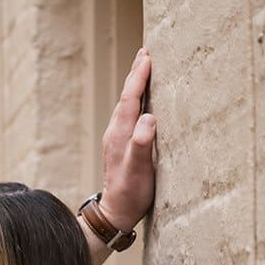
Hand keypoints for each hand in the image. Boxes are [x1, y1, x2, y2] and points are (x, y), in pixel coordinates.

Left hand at [99, 48, 157, 229]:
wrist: (116, 212)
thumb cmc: (131, 192)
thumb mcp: (139, 169)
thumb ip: (142, 143)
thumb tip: (149, 118)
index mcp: (120, 133)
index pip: (129, 98)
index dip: (139, 76)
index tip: (147, 56)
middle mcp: (116, 131)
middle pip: (126, 96)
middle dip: (136, 73)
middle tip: (145, 52)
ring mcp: (117, 138)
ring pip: (127, 103)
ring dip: (135, 84)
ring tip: (144, 68)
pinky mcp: (122, 144)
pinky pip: (129, 114)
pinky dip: (136, 100)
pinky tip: (142, 100)